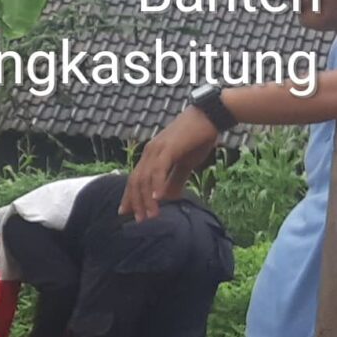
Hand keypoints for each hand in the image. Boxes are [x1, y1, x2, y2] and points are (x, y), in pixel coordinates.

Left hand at [124, 107, 216, 221]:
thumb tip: (168, 198)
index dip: (129, 196)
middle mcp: (149, 152)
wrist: (210, 116)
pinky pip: (159, 169)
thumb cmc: (198, 138)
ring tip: (150, 215)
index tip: (125, 213)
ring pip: (145, 178)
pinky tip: (157, 197)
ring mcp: (157, 149)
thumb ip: (175, 179)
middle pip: (135, 181)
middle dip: (136, 202)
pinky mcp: (168, 148)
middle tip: (140, 220)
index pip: (135, 179)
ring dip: (146, 199)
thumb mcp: (185, 163)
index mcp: (151, 155)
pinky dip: (156, 184)